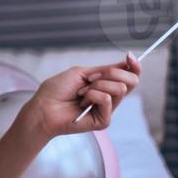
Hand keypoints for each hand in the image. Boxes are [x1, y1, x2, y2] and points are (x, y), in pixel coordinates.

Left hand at [23, 55, 141, 136]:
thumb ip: (106, 70)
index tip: (130, 56)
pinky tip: (81, 102)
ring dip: (97, 85)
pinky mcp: (104, 121)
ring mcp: (107, 110)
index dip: (133, 66)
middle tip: (92, 78)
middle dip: (113, 73)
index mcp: (105, 85)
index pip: (128, 76)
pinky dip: (92, 95)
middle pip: (131, 82)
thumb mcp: (82, 73)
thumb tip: (127, 62)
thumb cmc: (57, 90)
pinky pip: (106, 99)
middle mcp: (109, 97)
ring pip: (119, 88)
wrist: (44, 106)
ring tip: (81, 92)